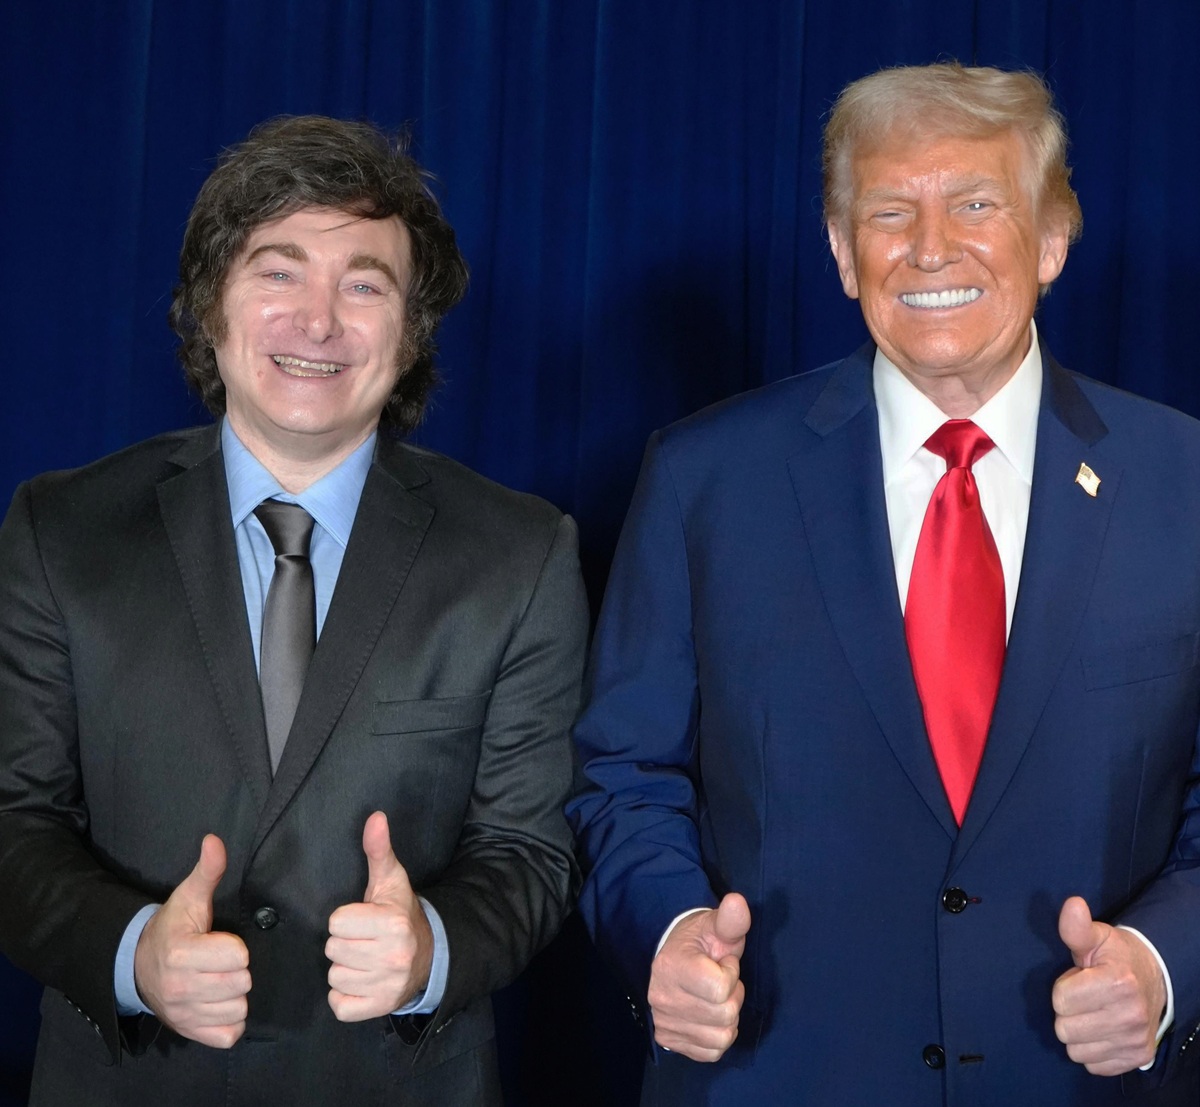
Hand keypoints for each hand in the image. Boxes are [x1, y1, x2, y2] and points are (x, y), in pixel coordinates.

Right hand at [133, 834, 250, 1047]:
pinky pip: (229, 1035)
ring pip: (238, 1010)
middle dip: (239, 971)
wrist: (137, 967)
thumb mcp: (188, 896)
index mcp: (182, 953)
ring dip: (235, 996)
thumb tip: (215, 840)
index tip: (222, 942)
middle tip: (222, 963)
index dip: (236, 948)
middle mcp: (179, 988)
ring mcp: (183, 1014)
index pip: (238, 957)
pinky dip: (230, 1022)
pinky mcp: (189, 1032)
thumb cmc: (172, 928)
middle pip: (241, 984)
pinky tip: (219, 1003)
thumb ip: (207, 871)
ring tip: (220, 981)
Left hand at [326, 811, 433, 1020]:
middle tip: (363, 940)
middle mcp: (393, 956)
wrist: (429, 955)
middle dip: (345, 943)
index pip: (336, 923)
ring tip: (364, 960)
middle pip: (334, 950)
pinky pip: (339, 1005)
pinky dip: (345, 996)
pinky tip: (362, 981)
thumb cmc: (400, 913)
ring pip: (335, 977)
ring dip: (345, 969)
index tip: (363, 919)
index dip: (346, 919)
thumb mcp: (391, 881)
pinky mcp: (379, 1008)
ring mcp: (387, 985)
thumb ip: (378, 850)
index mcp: (392, 923)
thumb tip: (375, 817)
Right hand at [647, 893, 750, 1061]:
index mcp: (672, 966)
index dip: (732, 973)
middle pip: (725, 1015)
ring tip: (716, 998)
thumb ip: (731, 919)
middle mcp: (662, 998)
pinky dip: (718, 1037)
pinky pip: (712, 1053)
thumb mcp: (716, 926)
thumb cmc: (700, 942)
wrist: (675, 957)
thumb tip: (738, 902)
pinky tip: (710, 1016)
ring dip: (728, 1018)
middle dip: (733, 996)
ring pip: (721, 1037)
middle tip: (721, 980)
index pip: (721, 988)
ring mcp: (664, 1021)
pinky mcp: (669, 1040)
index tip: (722, 962)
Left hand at [1052, 895, 1165, 1074]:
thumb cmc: (1115, 957)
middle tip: (1085, 998)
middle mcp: (1131, 1015)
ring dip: (1077, 1033)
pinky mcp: (1137, 1057)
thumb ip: (1077, 927)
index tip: (1079, 979)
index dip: (1063, 987)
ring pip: (1076, 1050)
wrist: (1152, 979)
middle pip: (1065, 1029)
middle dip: (1068, 1012)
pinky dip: (1092, 1050)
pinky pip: (1093, 1065)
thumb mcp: (1096, 937)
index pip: (1060, 1000)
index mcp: (1118, 982)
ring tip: (1092, 1013)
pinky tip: (1101, 1030)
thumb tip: (1072, 905)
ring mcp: (1136, 1039)